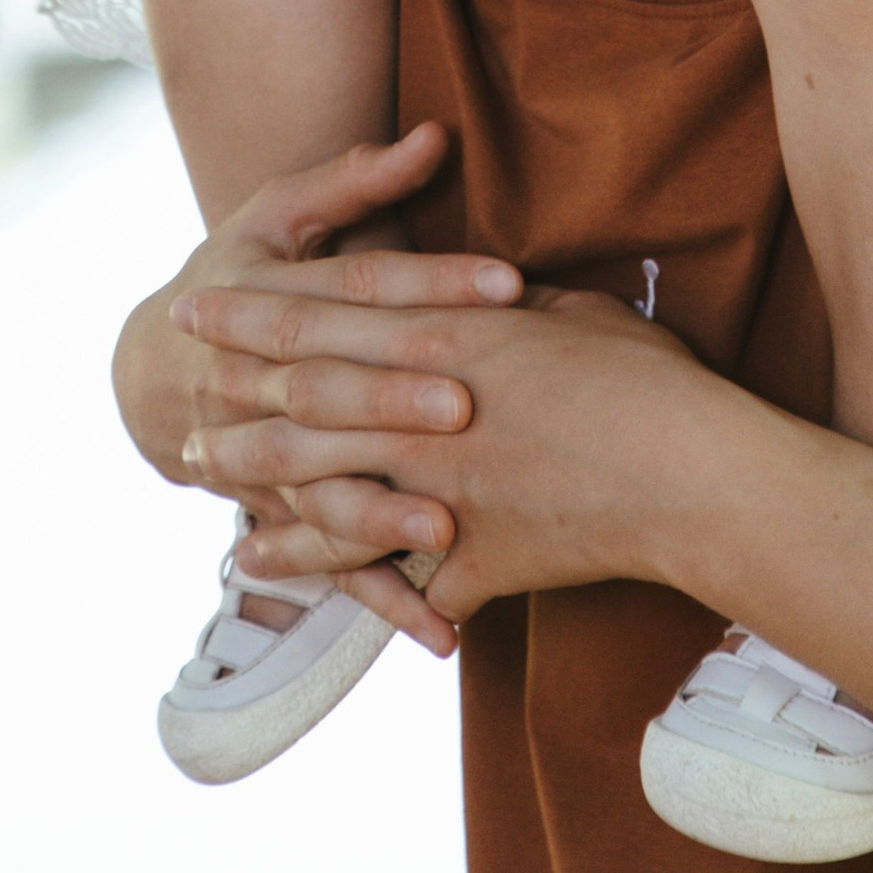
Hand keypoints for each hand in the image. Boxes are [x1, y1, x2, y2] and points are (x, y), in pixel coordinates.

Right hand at [113, 123, 523, 647]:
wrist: (150, 365)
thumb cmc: (242, 271)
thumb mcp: (282, 210)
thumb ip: (358, 178)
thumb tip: (435, 134)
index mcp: (268, 294)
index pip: (355, 285)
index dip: (428, 281)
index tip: (506, 282)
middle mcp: (254, 378)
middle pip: (326, 387)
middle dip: (393, 397)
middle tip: (469, 404)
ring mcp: (256, 454)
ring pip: (315, 485)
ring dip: (376, 509)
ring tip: (445, 528)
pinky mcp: (274, 514)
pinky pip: (326, 563)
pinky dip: (381, 600)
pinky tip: (441, 631)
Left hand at [171, 266, 717, 642]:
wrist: (691, 474)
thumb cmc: (646, 381)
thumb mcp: (576, 314)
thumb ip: (523, 308)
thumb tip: (504, 296)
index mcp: (448, 336)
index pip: (322, 316)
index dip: (252, 311)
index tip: (195, 304)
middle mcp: (426, 410)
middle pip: (301, 401)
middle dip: (234, 398)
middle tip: (181, 401)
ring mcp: (440, 489)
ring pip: (320, 484)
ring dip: (256, 483)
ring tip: (206, 479)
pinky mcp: (467, 556)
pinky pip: (382, 574)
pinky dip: (326, 575)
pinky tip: (279, 572)